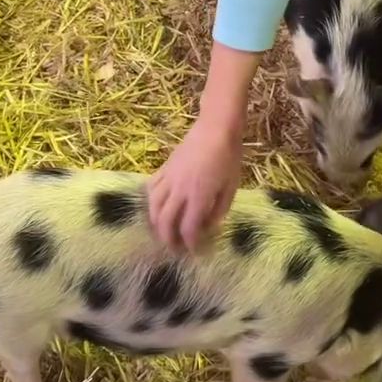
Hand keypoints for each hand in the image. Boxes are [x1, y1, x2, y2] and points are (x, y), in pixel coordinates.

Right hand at [148, 112, 243, 251]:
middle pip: (166, 222)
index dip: (191, 244)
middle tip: (176, 249)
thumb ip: (218, 211)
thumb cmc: (229, 158)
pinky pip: (150, 189)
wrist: (216, 129)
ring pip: (153, 207)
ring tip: (163, 232)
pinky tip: (156, 208)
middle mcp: (180, 190)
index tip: (196, 252)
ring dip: (156, 224)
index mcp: (199, 196)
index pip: (189, 229)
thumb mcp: (231, 188)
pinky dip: (150, 202)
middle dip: (169, 240)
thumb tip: (207, 226)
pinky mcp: (164, 168)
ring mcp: (169, 178)